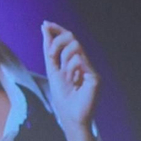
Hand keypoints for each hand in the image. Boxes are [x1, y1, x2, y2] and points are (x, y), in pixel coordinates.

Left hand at [42, 21, 100, 140]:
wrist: (71, 117)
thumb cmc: (63, 97)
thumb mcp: (52, 70)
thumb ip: (49, 51)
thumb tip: (45, 28)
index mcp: (75, 61)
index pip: (68, 39)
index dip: (57, 30)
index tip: (45, 24)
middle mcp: (84, 62)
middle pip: (71, 38)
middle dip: (56, 43)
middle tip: (50, 54)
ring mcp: (91, 68)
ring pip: (75, 47)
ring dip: (63, 58)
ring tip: (64, 73)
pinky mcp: (95, 76)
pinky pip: (80, 60)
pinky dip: (71, 67)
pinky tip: (72, 78)